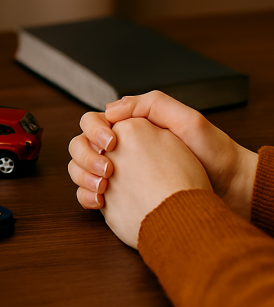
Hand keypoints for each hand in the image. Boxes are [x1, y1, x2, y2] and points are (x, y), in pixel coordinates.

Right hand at [68, 91, 257, 219]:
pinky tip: (100, 201)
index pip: (93, 121)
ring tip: (104, 188)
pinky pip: (88, 193)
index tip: (112, 142)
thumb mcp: (188, 119)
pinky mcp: (118, 195)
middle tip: (108, 169)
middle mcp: (120, 149)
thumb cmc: (213, 153)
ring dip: (82, 176)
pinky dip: (86, 196)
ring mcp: (118, 173)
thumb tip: (110, 110)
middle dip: (86, 155)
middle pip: (80, 144)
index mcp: (131, 127)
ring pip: (78, 168)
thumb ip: (150, 105)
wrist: (228, 189)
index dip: (94, 130)